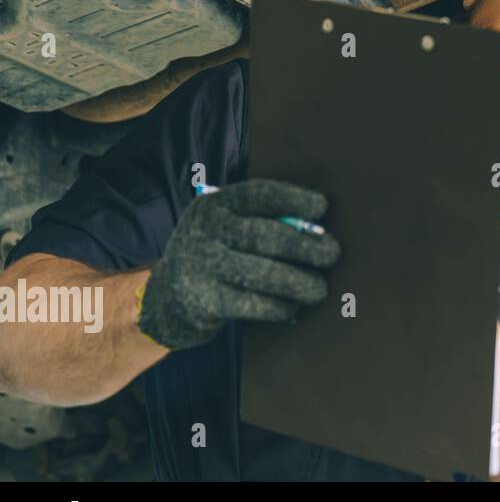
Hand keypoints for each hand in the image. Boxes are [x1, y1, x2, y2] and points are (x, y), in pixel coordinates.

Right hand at [138, 179, 339, 349]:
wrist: (165, 300)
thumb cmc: (215, 256)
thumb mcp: (225, 228)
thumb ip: (261, 222)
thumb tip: (317, 230)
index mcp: (214, 205)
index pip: (260, 194)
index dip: (295, 198)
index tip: (322, 207)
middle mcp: (205, 231)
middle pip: (268, 236)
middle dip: (307, 247)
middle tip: (332, 254)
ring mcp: (203, 266)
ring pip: (265, 274)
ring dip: (301, 282)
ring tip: (319, 288)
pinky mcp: (205, 301)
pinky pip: (255, 304)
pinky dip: (280, 306)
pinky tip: (291, 307)